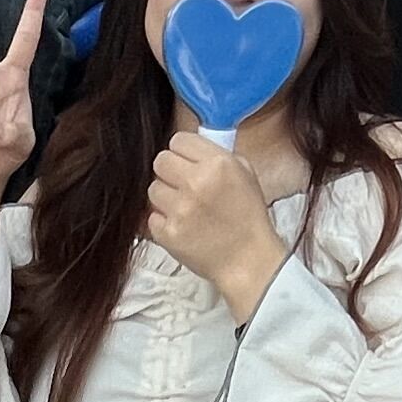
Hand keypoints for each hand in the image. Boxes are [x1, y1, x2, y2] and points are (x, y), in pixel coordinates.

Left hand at [145, 129, 289, 316]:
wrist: (249, 261)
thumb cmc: (249, 218)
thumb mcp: (245, 174)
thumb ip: (217, 156)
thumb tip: (191, 148)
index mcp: (217, 164)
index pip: (178, 140)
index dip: (182, 152)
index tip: (186, 161)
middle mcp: (196, 182)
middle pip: (160, 161)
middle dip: (170, 171)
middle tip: (182, 184)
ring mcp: (180, 209)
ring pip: (153, 189)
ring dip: (165, 197)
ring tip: (184, 209)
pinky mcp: (168, 233)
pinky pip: (152, 217)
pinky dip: (163, 222)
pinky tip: (182, 227)